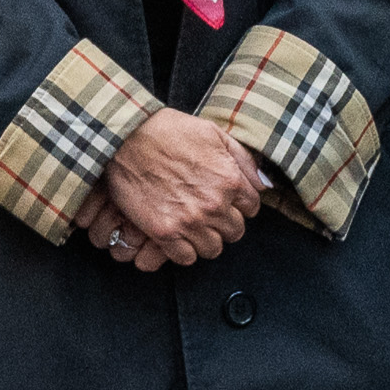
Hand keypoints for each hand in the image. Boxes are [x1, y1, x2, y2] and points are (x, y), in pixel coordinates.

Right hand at [99, 110, 266, 265]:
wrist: (126, 138)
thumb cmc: (168, 130)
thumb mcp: (213, 133)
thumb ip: (242, 159)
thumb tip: (262, 183)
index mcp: (229, 179)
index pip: (252, 208)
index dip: (239, 204)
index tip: (226, 201)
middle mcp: (214, 204)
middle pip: (234, 232)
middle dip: (224, 223)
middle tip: (208, 213)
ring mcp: (189, 221)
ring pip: (213, 249)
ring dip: (205, 239)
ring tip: (192, 225)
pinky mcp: (165, 232)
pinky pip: (186, 258)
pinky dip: (183, 250)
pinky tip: (177, 235)